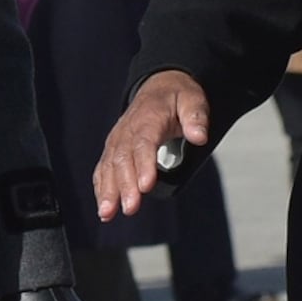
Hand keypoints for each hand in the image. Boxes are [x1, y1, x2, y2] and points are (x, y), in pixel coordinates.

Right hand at [96, 70, 212, 220]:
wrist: (159, 87)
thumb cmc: (177, 97)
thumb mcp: (193, 100)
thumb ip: (196, 117)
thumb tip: (200, 136)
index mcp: (148, 119)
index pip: (144, 144)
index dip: (143, 165)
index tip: (146, 186)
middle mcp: (128, 131)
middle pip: (123, 160)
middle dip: (125, 186)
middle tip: (130, 208)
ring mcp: (118, 140)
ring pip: (109, 166)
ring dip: (108, 191)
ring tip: (108, 213)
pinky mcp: (114, 149)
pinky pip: (104, 168)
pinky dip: (101, 187)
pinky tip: (104, 206)